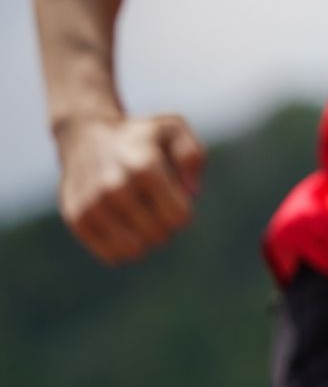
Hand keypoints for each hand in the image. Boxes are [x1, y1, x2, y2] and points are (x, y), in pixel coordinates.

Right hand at [55, 114, 203, 264]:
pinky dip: (121, 248)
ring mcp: (92, 204)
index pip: (178, 218)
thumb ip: (192, 157)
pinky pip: (111, 256)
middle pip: (158, 235)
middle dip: (165, 226)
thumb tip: (191, 194)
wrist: (86, 137)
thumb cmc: (141, 139)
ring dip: (143, 240)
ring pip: (133, 250)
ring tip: (138, 217)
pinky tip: (121, 227)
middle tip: (155, 206)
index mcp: (145, 166)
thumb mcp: (174, 130)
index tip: (176, 199)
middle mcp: (115, 186)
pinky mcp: (76, 219)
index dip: (183, 213)